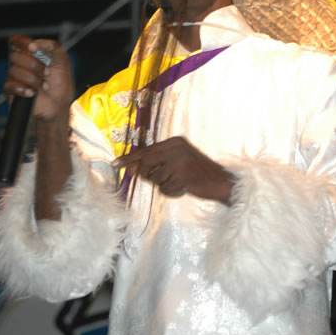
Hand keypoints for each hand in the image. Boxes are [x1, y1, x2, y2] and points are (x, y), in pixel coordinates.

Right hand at [4, 34, 73, 120]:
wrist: (58, 105)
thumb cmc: (60, 83)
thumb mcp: (62, 62)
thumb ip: (52, 47)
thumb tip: (36, 43)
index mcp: (31, 53)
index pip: (18, 41)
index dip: (23, 42)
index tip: (33, 48)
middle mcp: (20, 63)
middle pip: (15, 56)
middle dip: (34, 65)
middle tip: (47, 73)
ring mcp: (14, 76)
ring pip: (13, 71)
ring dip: (33, 79)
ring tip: (44, 86)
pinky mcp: (10, 90)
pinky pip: (9, 85)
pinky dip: (22, 89)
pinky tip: (32, 93)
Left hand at [113, 136, 233, 203]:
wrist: (221, 182)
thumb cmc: (197, 172)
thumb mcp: (177, 162)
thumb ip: (155, 163)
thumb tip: (130, 169)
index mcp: (174, 142)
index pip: (146, 150)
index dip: (129, 158)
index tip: (114, 164)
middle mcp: (176, 149)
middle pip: (146, 164)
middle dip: (148, 175)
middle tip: (163, 179)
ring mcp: (179, 162)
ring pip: (155, 179)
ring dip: (163, 184)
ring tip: (179, 181)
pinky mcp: (183, 177)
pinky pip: (164, 189)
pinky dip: (171, 192)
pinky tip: (183, 188)